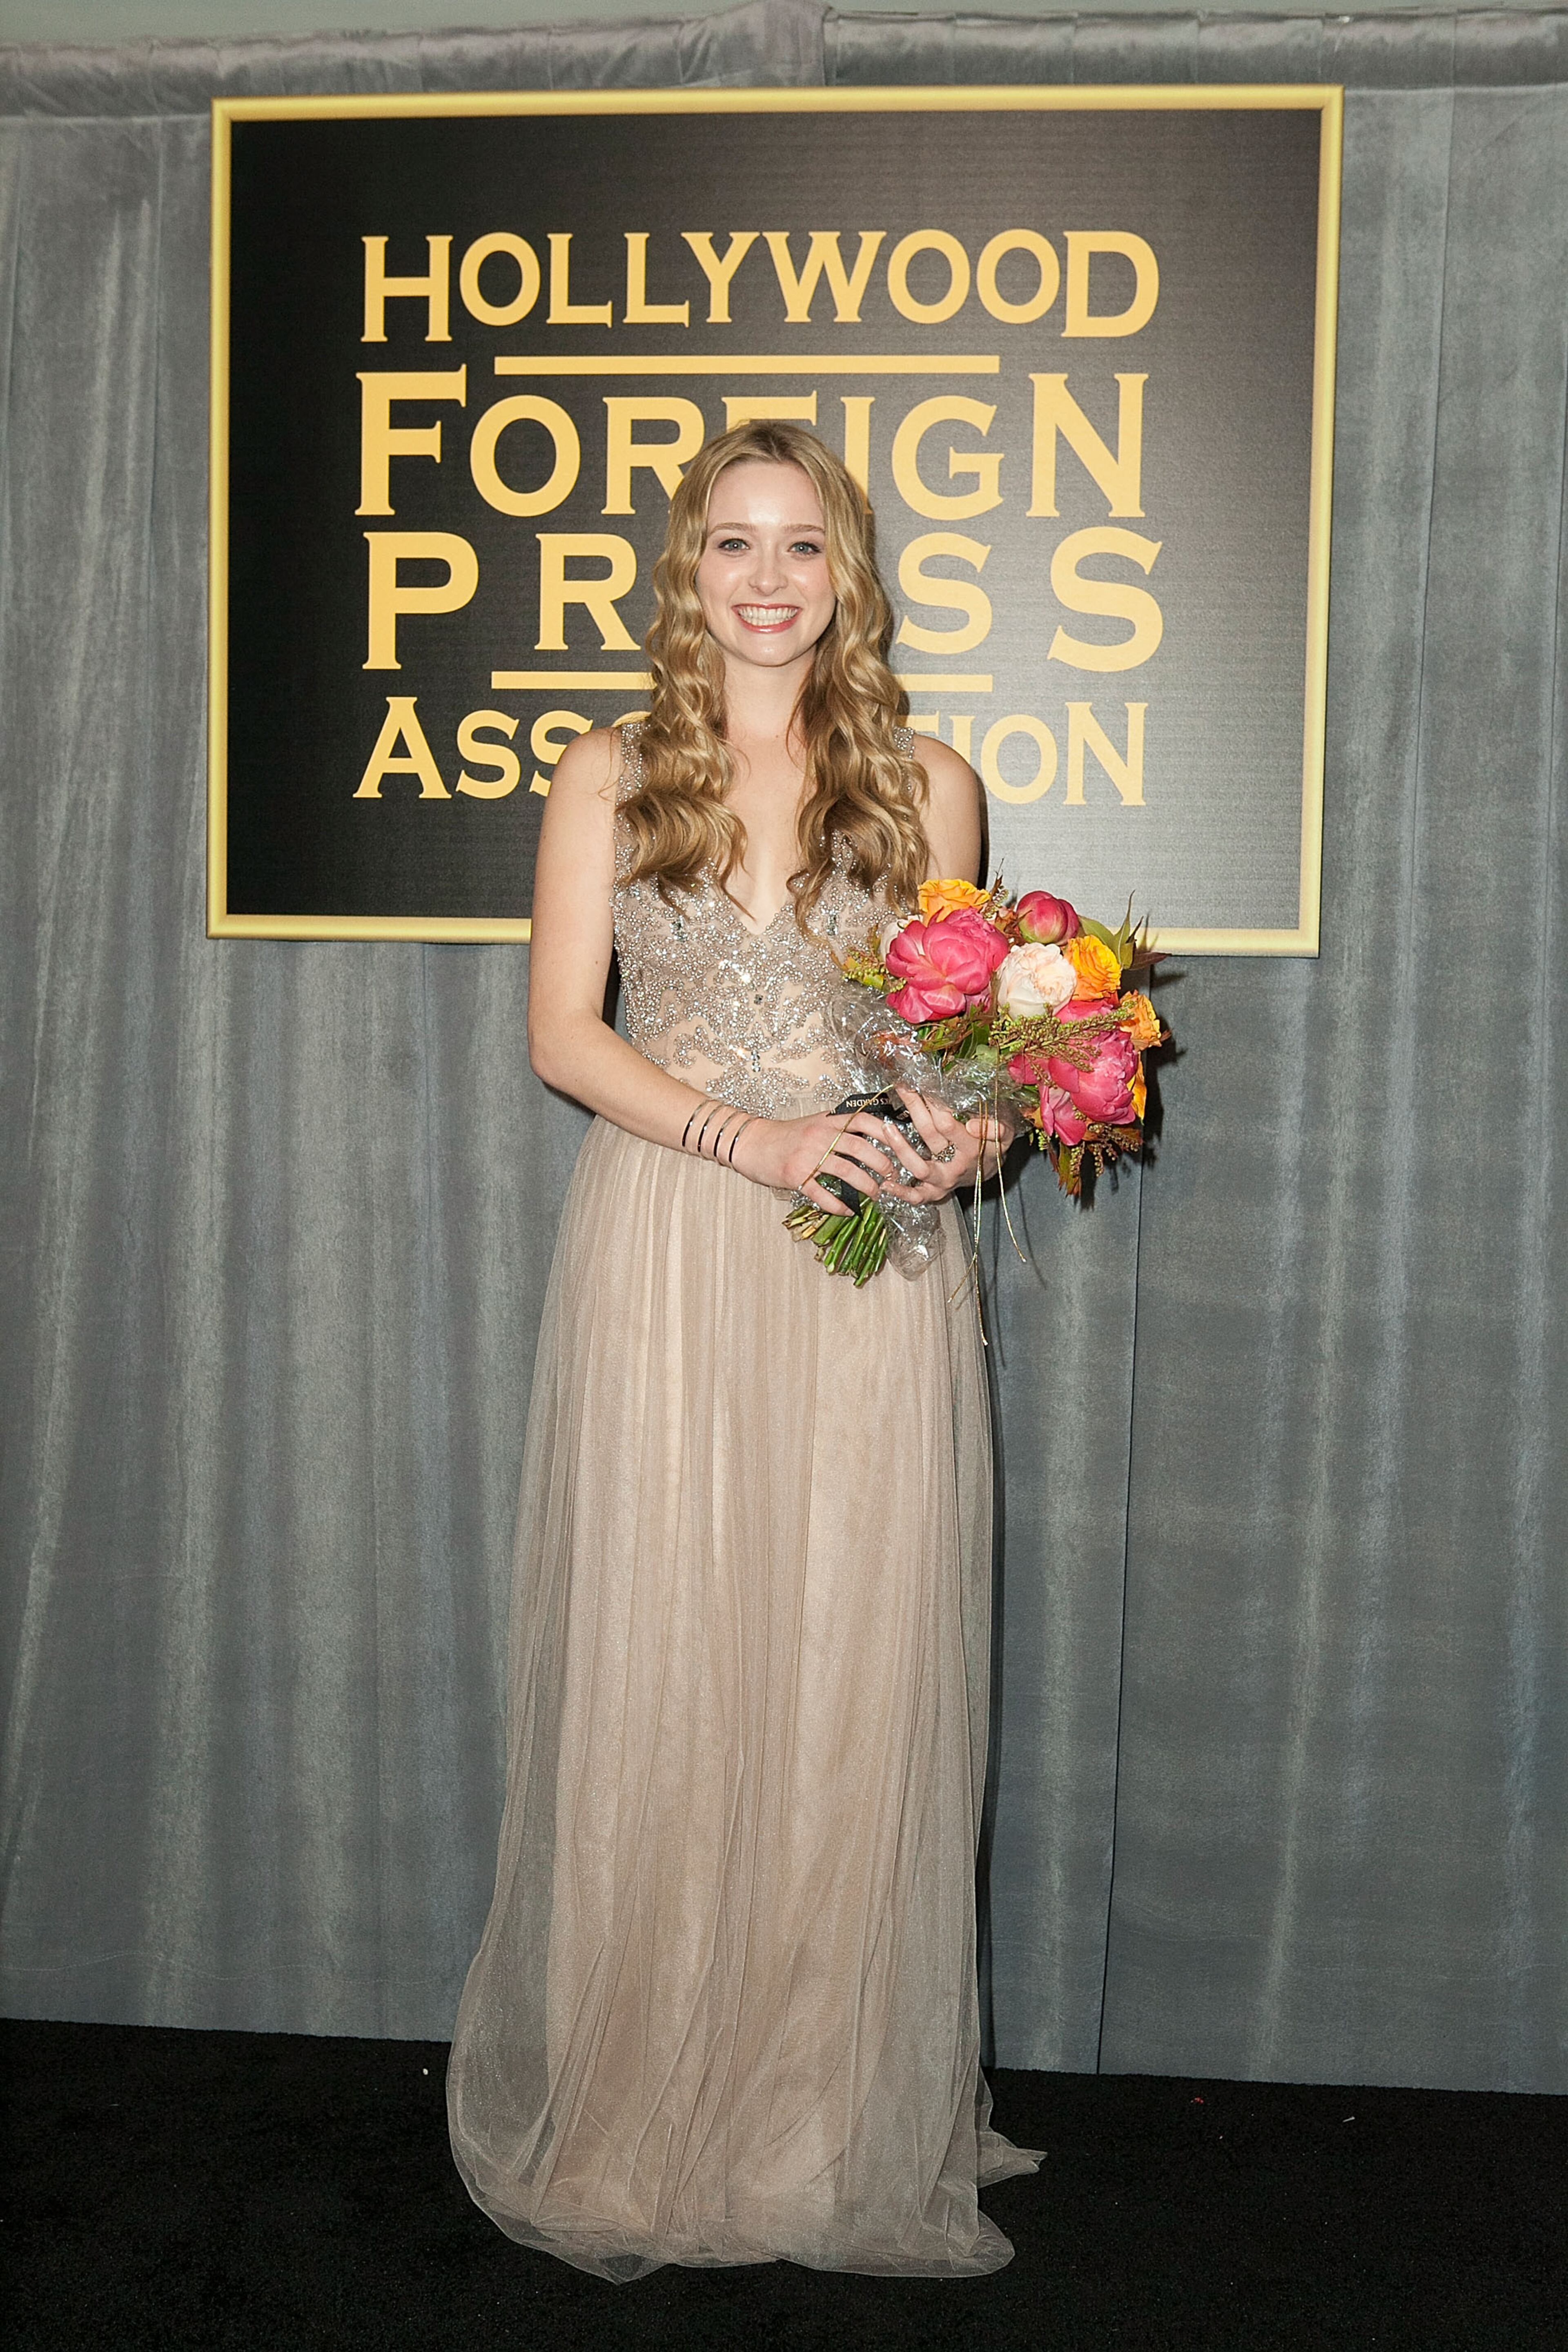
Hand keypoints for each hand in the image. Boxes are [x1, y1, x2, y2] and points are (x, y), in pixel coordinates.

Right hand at [729, 1107, 920, 1214]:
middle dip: (883, 1164)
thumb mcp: (814, 1124)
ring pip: (847, 1172)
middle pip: (861, 1148)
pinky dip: (839, 1206)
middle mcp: (820, 1136)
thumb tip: (869, 1136)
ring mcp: (808, 1157)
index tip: (900, 1145)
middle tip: (892, 1177)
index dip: (886, 1132)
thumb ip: (838, 1128)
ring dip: (866, 1186)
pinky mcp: (796, 1177)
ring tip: (875, 1195)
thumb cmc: (786, 1135)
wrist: (752, 1143)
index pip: (864, 1120)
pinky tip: (849, 1211)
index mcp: (828, 1121)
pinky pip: (823, 1195)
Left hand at [875, 1090, 1014, 1203]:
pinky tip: (885, 1183)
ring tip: (887, 1127)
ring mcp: (944, 1181)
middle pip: (930, 1136)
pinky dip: (901, 1192)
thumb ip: (995, 1127)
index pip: (948, 1125)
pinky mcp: (935, 1193)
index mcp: (973, 1148)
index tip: (923, 1086)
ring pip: (919, 1167)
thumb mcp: (1004, 1134)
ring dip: (900, 1147)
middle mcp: (957, 1166)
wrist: (988, 1170)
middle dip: (916, 1109)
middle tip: (904, 1089)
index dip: (933, 1106)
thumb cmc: (992, 1145)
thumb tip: (972, 1124)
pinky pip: (917, 1197)